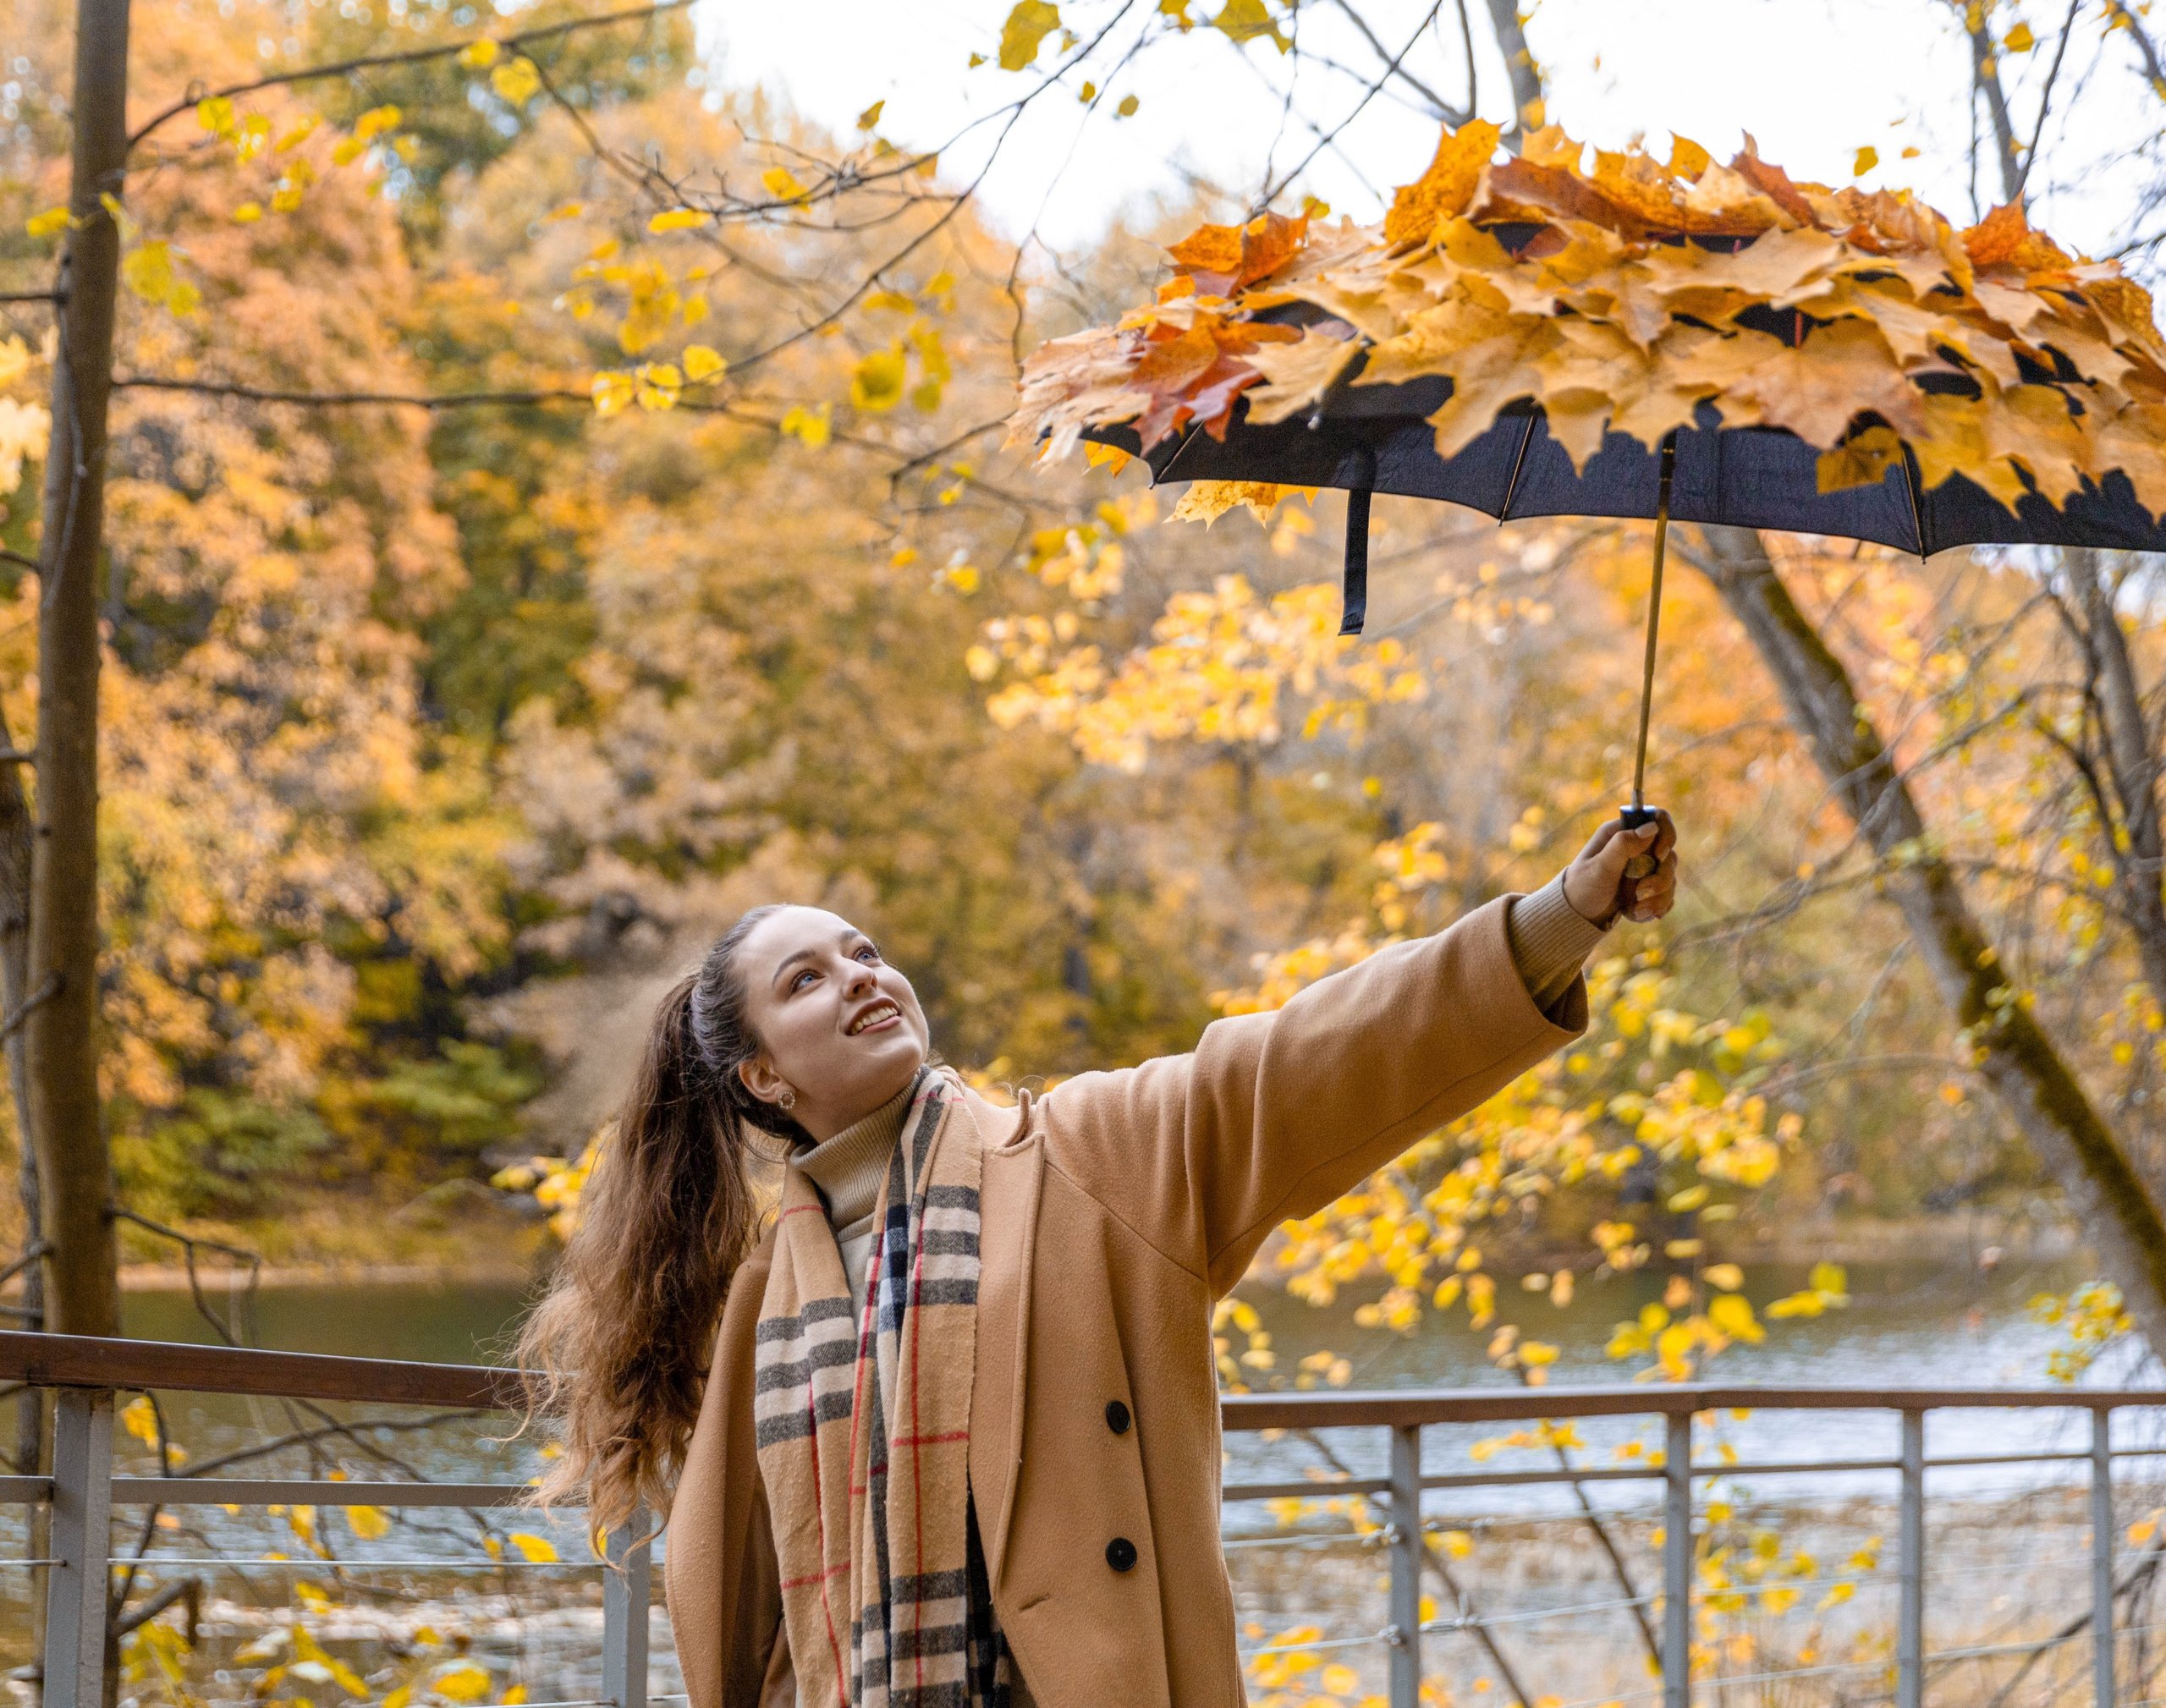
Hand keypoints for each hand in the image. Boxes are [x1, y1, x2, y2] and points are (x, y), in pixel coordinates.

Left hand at [1563, 810, 1678, 927]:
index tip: (1658, 856)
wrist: (1578, 916)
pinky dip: (1656, 906)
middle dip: (1659, 877)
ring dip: (1657, 896)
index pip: (1658, 820)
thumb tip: (1651, 827)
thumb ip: (1623, 845)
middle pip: (1668, 854)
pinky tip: (1638, 913)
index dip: (1666, 835)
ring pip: (1669, 876)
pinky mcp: (1649, 887)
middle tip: (1640, 892)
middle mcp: (1636, 847)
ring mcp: (1645, 868)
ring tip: (1636, 909)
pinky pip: (1667, 894)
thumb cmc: (1582, 887)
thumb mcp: (1600, 866)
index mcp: (1621, 833)